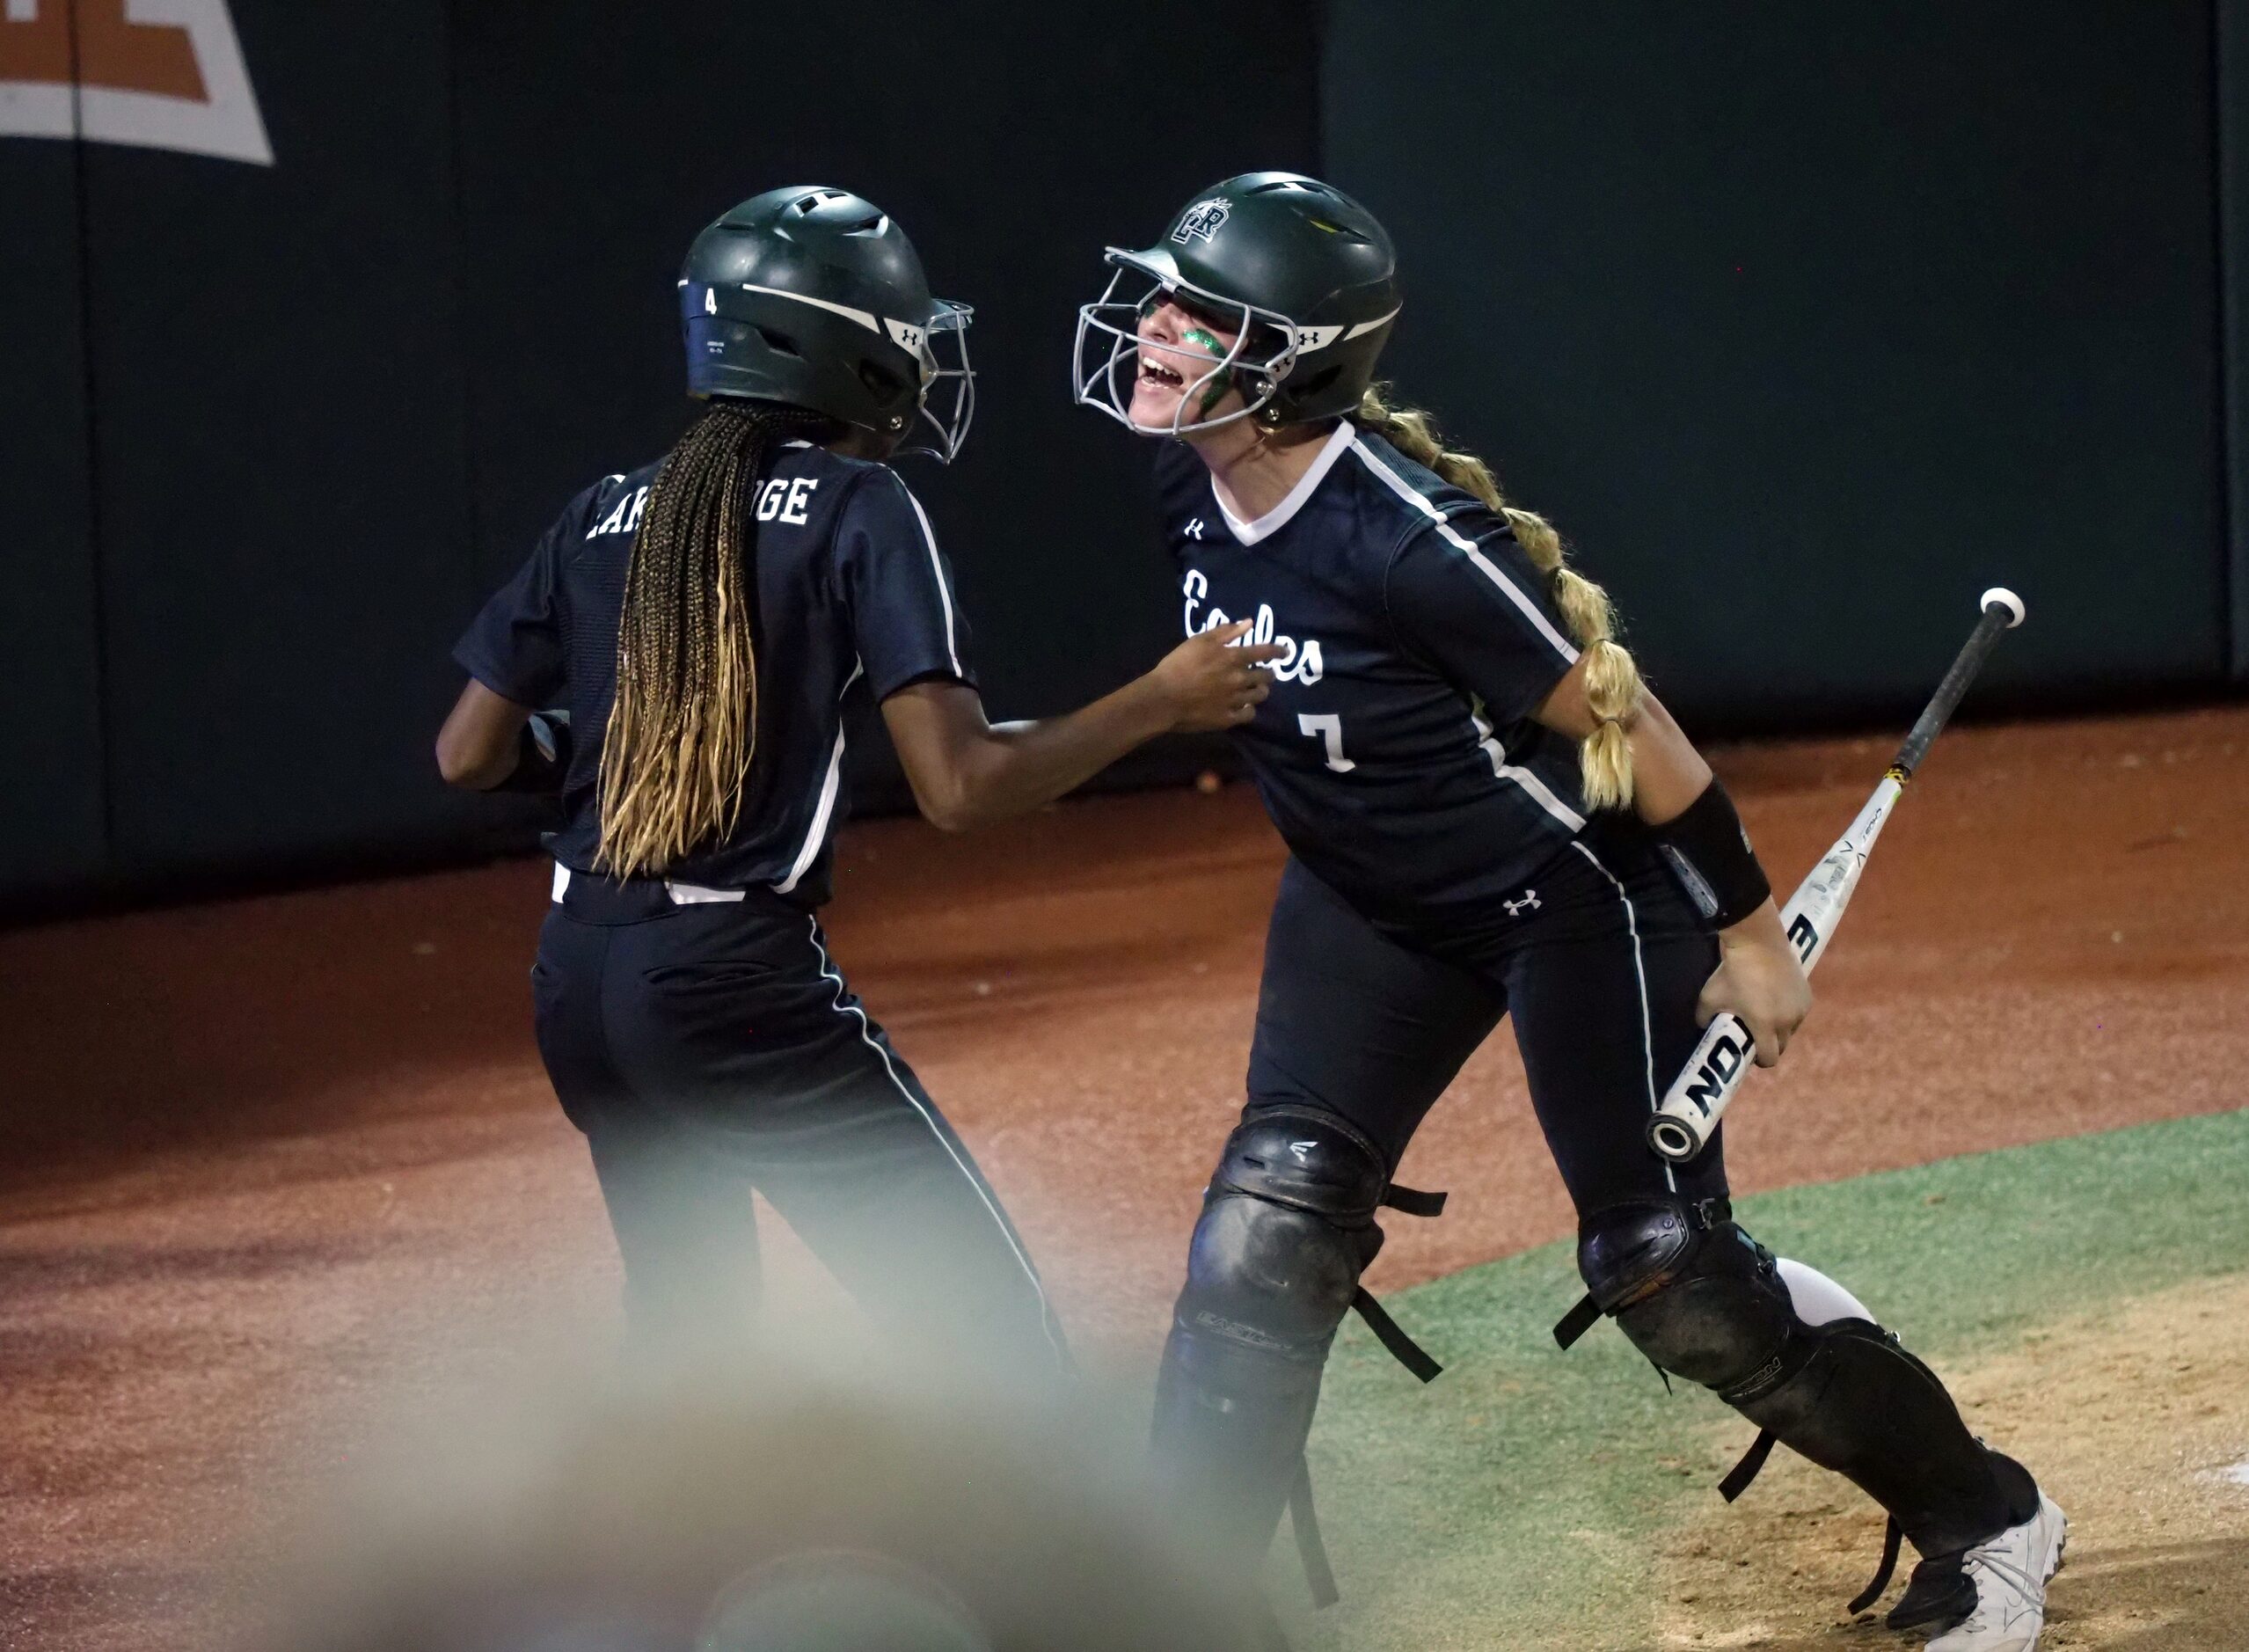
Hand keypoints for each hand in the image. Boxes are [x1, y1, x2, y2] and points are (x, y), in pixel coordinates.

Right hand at [1148, 621, 1284, 731]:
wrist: (1164, 698)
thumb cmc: (1178, 665)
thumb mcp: (1199, 641)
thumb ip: (1225, 632)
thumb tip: (1248, 623)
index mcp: (1233, 658)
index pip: (1264, 652)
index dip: (1278, 651)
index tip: (1284, 652)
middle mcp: (1240, 679)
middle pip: (1266, 677)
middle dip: (1268, 674)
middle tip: (1266, 673)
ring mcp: (1235, 700)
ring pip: (1259, 696)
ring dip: (1260, 691)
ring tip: (1256, 690)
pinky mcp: (1228, 718)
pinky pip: (1248, 714)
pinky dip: (1249, 710)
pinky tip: (1243, 707)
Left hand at [1696, 907, 1812, 1067]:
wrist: (1758, 942)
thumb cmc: (1733, 971)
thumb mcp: (1709, 997)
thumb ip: (1704, 1018)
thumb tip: (1703, 1026)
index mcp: (1765, 1026)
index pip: (1770, 1058)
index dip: (1759, 1059)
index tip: (1749, 1050)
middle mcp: (1788, 1021)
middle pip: (1781, 1046)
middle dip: (1769, 1044)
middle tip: (1755, 1032)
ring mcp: (1800, 1008)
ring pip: (1791, 1029)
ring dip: (1780, 1028)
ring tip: (1765, 1012)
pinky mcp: (1807, 994)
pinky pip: (1798, 1013)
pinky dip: (1788, 1012)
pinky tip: (1775, 999)